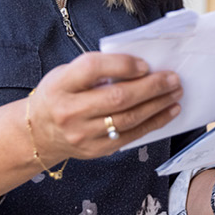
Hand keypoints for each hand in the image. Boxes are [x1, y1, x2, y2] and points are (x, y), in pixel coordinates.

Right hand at [29, 52, 181, 160]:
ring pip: (128, 119)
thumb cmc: (59, 95)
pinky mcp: (96, 149)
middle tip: (172, 78)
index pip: (93, 69)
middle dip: (151, 87)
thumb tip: (140, 66)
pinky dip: (153, 122)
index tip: (145, 64)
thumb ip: (97, 69)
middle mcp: (70, 111)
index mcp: (61, 85)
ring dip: (157, 105)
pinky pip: (131, 136)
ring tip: (175, 93)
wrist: (38, 133)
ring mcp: (83, 134)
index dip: (122, 65)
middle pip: (117, 97)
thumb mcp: (66, 74)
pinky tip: (167, 111)